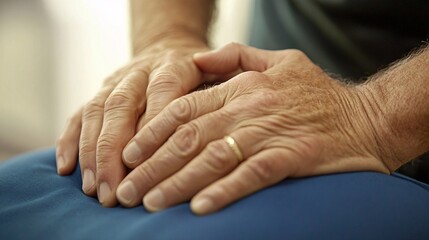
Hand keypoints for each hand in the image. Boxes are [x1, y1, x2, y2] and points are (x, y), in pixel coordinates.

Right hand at [55, 38, 207, 206]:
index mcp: (174, 65)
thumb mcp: (221, 65)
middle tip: (114, 190)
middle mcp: (141, 72)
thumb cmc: (201, 69)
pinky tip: (68, 167)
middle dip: (113, 151)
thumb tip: (207, 71)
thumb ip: (227, 66)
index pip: (162, 91)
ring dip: (92, 152)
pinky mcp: (101, 91)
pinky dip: (70, 140)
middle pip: (121, 105)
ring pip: (97, 111)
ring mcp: (117, 81)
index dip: (152, 126)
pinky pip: (80, 114)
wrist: (169, 46)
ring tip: (94, 188)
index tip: (145, 164)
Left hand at [116, 43, 390, 213]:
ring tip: (150, 203)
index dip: (152, 133)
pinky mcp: (291, 157)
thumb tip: (199, 59)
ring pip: (212, 158)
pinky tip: (200, 209)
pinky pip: (250, 176)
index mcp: (241, 87)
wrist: (366, 116)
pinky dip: (224, 191)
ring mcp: (269, 133)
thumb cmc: (317, 92)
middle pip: (188, 138)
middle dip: (153, 165)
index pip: (183, 110)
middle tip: (127, 190)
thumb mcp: (278, 60)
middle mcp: (248, 109)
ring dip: (177, 183)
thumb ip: (235, 56)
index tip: (129, 155)